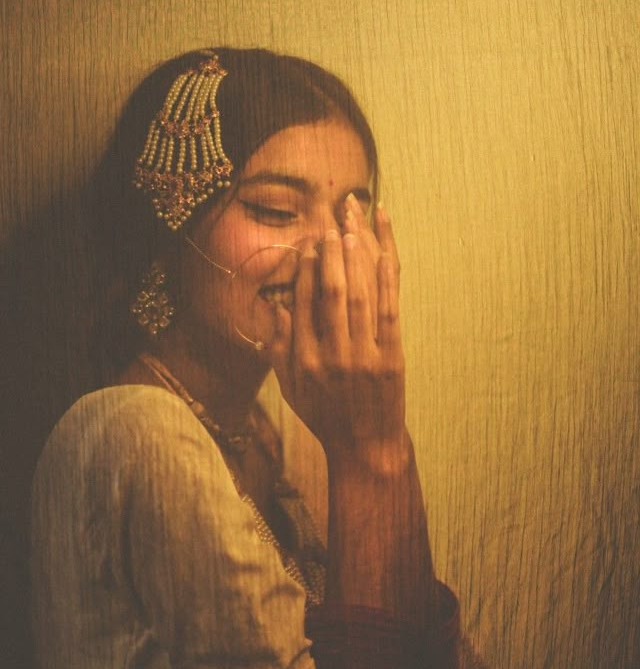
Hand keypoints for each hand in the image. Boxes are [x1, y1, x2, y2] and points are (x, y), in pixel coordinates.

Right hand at [268, 201, 407, 473]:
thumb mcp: (290, 387)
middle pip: (331, 292)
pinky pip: (389, 309)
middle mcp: (332, 355)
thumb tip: (277, 307)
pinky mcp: (392, 357)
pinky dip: (387, 277)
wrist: (365, 446)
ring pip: (360, 295)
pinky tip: (384, 251)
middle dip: (330, 252)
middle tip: (330, 223)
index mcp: (303, 360)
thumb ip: (279, 348)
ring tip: (353, 224)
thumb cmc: (325, 415)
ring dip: (357, 255)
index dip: (304, 269)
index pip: (301, 302)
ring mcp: (364, 355)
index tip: (307, 244)